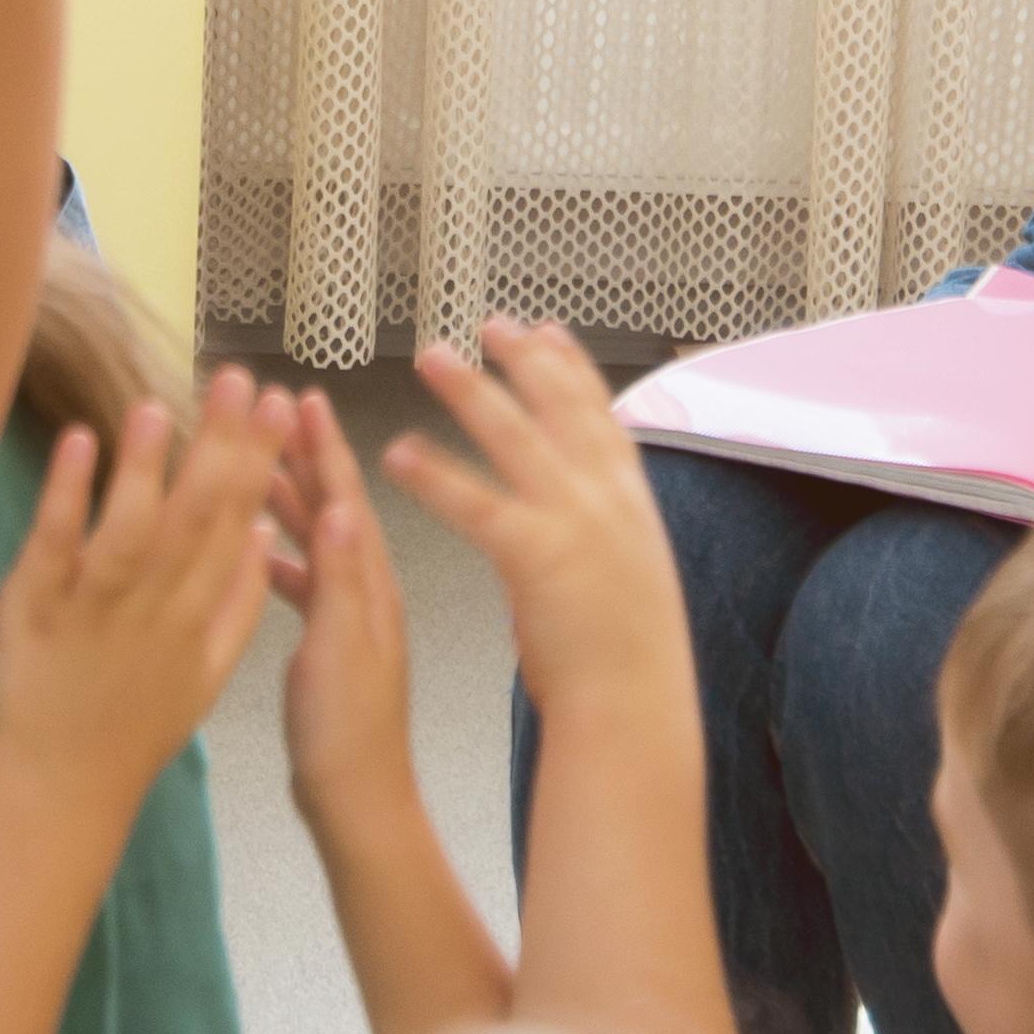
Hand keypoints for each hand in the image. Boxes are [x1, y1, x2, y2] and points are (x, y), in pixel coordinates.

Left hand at [0, 375, 281, 816]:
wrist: (66, 789)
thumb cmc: (137, 728)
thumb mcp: (208, 674)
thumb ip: (240, 605)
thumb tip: (263, 534)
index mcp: (199, 616)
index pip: (240, 523)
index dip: (263, 461)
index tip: (282, 401)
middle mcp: (157, 607)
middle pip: (196, 515)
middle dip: (221, 442)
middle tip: (240, 376)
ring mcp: (97, 609)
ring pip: (130, 530)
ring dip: (146, 465)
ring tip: (160, 404)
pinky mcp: (39, 611)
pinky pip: (55, 546)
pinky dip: (67, 494)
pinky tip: (77, 443)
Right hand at [269, 390, 416, 823]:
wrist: (359, 803)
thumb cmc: (346, 733)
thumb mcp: (337, 650)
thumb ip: (336, 581)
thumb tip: (338, 503)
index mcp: (370, 587)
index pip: (347, 498)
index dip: (324, 447)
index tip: (304, 397)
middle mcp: (366, 593)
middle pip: (335, 508)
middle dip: (308, 457)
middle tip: (278, 409)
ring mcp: (351, 620)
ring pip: (320, 542)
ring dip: (294, 500)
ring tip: (261, 462)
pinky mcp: (332, 647)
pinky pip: (308, 582)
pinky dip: (285, 555)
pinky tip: (259, 549)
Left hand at [382, 320, 689, 737]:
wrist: (636, 710)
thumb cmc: (626, 661)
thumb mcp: (632, 578)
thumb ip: (604, 536)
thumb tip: (583, 517)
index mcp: (631, 503)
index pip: (601, 415)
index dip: (571, 368)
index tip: (546, 330)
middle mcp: (609, 499)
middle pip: (561, 407)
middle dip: (522, 359)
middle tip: (486, 322)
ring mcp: (578, 523)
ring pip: (517, 438)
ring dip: (470, 391)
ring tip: (432, 356)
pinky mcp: (539, 557)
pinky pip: (478, 503)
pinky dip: (436, 473)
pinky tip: (398, 451)